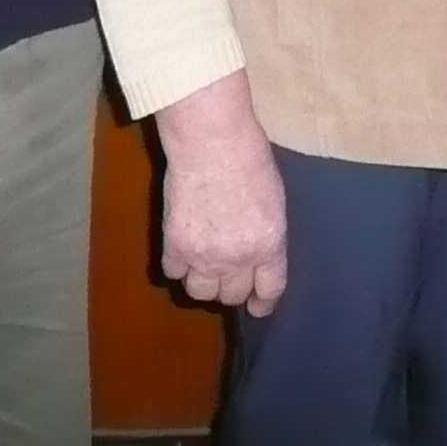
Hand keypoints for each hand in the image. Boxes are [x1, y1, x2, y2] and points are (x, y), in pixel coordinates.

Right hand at [155, 74, 287, 314]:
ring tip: (202, 264)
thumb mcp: (273, 198)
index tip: (257, 305)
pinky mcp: (175, 246)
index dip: (262, 302)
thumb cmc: (250, 157)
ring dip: (202, 280)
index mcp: (270, 244)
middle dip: (230, 287)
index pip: (269, 290)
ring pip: (199, 292)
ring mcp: (204, 256)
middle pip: (231, 295)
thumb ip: (266, 231)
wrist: (212, 142)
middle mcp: (238, 258)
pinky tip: (181, 250)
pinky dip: (177, 264)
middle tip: (226, 274)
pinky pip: (173, 273)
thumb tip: (260, 251)